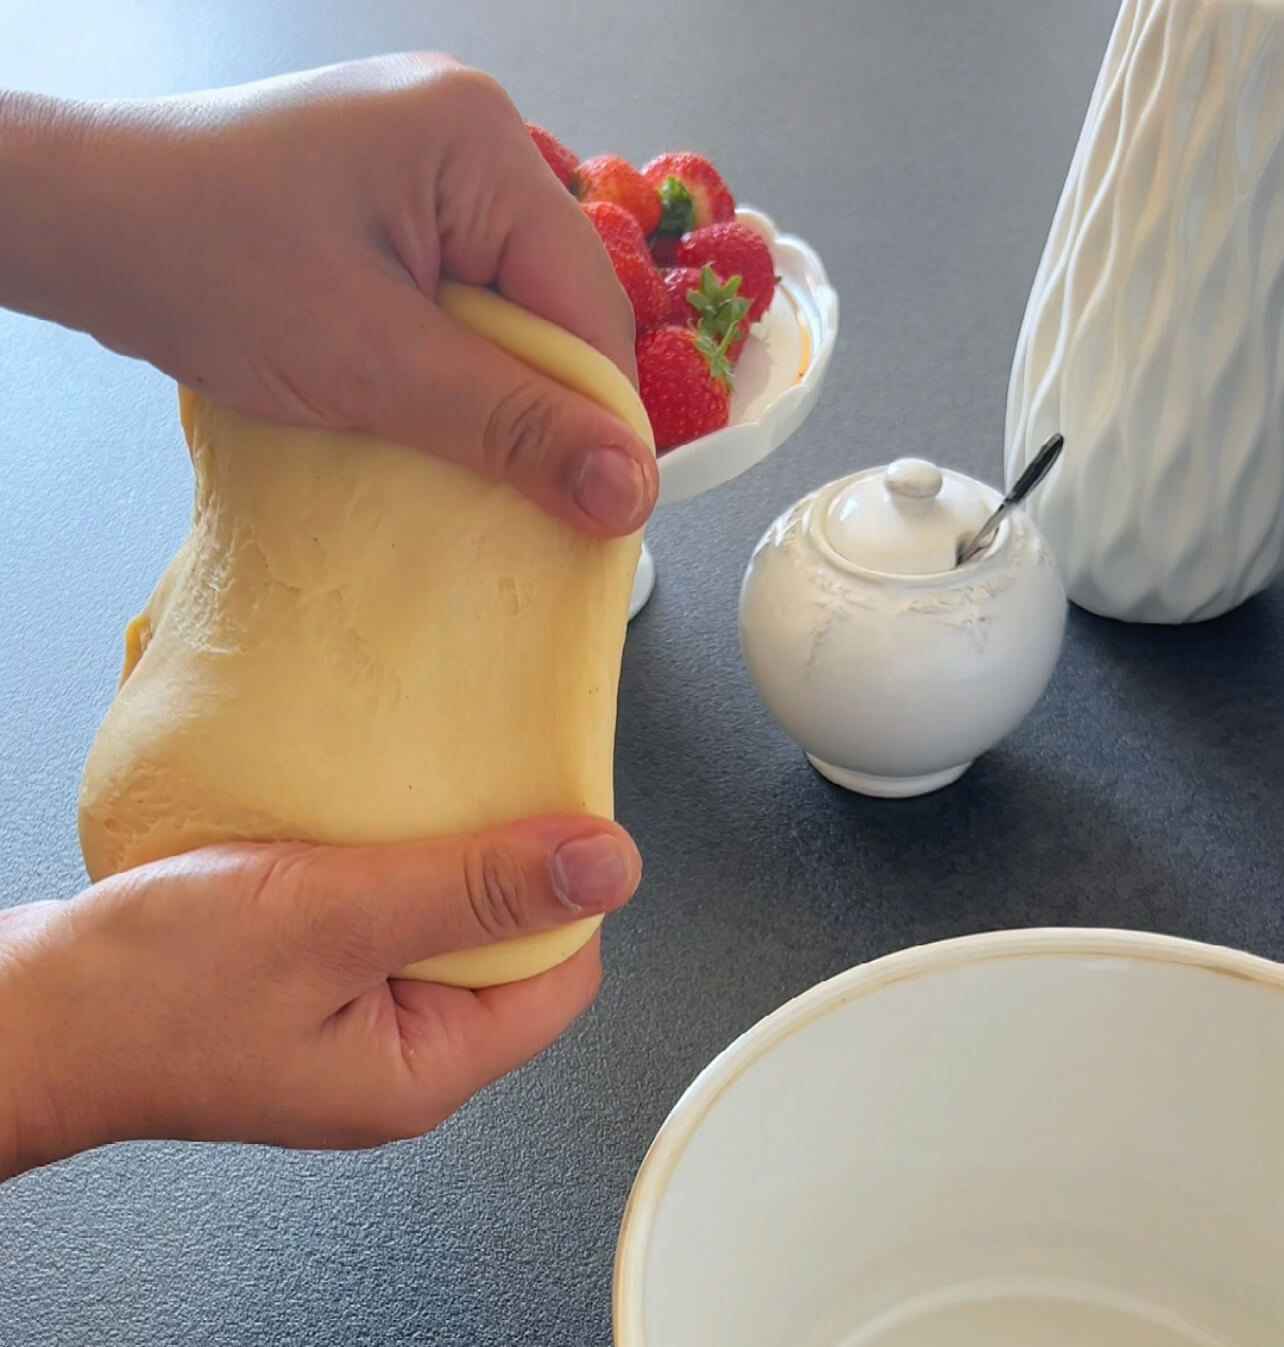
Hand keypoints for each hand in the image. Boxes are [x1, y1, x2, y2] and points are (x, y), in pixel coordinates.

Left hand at [0, 55, 655, 536]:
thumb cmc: (205, 269)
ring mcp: (432, 164)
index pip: (591, 302)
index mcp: (479, 142)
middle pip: (558, 302)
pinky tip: (429, 404)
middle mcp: (471, 136)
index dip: (603, 415)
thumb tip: (630, 493)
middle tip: (521, 491)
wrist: (83, 226)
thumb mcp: (373, 364)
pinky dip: (457, 361)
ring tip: (463, 448)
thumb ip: (511, 427)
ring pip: (513, 306)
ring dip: (496, 387)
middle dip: (541, 400)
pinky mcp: (397, 201)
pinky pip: (467, 295)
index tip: (601, 510)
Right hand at [0, 815, 640, 1180]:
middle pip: (510, 944)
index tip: (554, 811)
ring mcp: (354, 1015)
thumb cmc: (147, 992)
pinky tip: (361, 819)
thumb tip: (608, 865)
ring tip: (416, 798)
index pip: (564, 974)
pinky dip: (384, 859)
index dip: (569, 889)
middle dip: (501, 863)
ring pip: (444, 919)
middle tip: (476, 790)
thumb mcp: (334, 919)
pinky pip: (384, 910)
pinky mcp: (314, 978)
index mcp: (427, 1067)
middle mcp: (400, 1052)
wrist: (28, 1010)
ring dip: (437, 852)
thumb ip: (476, 888)